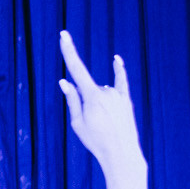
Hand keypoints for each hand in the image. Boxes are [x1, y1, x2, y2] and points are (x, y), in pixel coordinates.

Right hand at [57, 30, 146, 178]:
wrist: (121, 153)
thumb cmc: (96, 141)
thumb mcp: (77, 123)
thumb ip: (72, 99)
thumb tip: (64, 81)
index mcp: (92, 96)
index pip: (76, 68)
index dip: (69, 50)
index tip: (64, 35)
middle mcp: (107, 91)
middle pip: (88, 89)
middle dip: (85, 103)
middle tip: (93, 126)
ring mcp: (118, 95)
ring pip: (100, 92)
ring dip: (97, 105)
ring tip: (105, 125)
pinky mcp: (126, 100)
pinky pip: (121, 81)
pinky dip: (118, 70)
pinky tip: (116, 59)